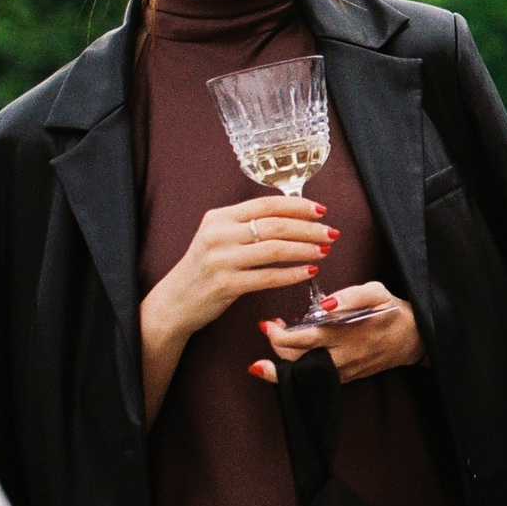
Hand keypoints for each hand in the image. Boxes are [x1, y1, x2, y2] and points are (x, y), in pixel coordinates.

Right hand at [141, 193, 331, 353]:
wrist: (175, 301)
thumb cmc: (205, 267)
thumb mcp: (219, 237)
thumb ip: (247, 224)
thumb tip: (292, 214)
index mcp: (219, 217)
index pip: (266, 204)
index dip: (298, 206)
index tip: (321, 210)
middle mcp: (218, 234)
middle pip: (275, 225)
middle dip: (309, 228)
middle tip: (331, 232)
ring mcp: (221, 260)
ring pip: (275, 249)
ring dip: (305, 249)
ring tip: (324, 250)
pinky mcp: (225, 285)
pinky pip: (268, 277)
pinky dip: (293, 273)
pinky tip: (310, 271)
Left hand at [246, 280, 424, 383]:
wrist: (414, 339)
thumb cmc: (393, 312)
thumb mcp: (377, 292)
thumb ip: (350, 295)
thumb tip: (324, 304)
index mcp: (348, 335)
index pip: (305, 340)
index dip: (280, 336)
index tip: (268, 324)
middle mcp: (343, 357)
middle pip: (298, 361)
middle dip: (276, 346)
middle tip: (271, 327)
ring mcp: (344, 371)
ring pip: (304, 373)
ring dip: (284, 359)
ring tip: (280, 336)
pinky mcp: (346, 378)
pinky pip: (316, 377)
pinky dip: (299, 367)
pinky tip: (293, 353)